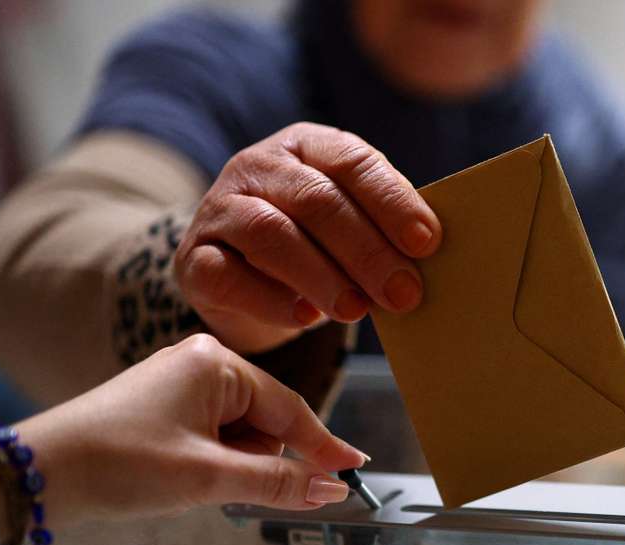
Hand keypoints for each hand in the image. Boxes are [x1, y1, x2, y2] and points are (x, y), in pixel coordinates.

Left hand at [15, 334, 365, 527]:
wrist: (37, 474)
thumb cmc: (121, 464)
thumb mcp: (207, 476)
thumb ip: (278, 482)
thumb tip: (335, 490)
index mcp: (218, 362)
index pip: (290, 410)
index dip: (324, 446)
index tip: (356, 470)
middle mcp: (204, 361)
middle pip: (266, 421)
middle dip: (258, 460)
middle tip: (221, 486)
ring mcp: (181, 380)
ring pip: (241, 432)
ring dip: (233, 464)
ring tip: (191, 482)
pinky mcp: (164, 403)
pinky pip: (214, 433)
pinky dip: (213, 460)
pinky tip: (185, 476)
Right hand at [176, 122, 441, 352]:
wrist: (239, 278)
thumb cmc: (315, 246)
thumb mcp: (349, 224)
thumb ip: (382, 229)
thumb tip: (430, 259)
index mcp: (307, 146)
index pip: (353, 161)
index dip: (392, 201)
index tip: (428, 243)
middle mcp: (258, 166)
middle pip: (316, 199)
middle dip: (366, 249)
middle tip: (403, 293)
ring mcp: (219, 209)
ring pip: (270, 233)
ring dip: (321, 275)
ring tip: (357, 309)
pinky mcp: (195, 260)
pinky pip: (229, 276)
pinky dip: (271, 300)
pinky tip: (306, 318)